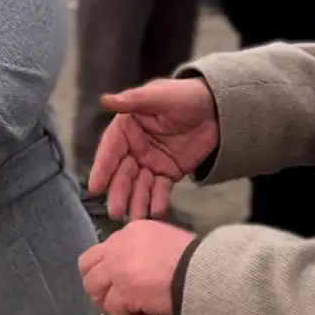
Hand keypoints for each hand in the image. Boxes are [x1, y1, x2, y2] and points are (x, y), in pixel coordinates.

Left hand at [79, 220, 196, 314]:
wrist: (206, 272)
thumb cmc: (197, 260)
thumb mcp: (167, 241)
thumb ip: (146, 250)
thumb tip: (139, 270)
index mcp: (132, 230)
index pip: (106, 248)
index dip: (112, 268)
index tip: (124, 282)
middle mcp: (119, 245)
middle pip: (88, 266)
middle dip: (98, 285)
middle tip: (114, 298)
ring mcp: (117, 267)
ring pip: (93, 288)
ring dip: (108, 303)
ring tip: (128, 312)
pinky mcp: (122, 290)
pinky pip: (112, 309)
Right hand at [89, 78, 220, 219]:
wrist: (219, 108)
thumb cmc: (185, 96)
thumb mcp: (159, 95)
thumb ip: (134, 100)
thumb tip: (105, 100)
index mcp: (127, 128)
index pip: (111, 150)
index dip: (102, 169)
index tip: (94, 188)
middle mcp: (135, 147)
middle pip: (123, 173)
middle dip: (119, 192)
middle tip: (115, 212)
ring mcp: (151, 161)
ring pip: (140, 184)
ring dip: (136, 201)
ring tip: (135, 218)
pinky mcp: (169, 172)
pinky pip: (161, 189)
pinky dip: (158, 200)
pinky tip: (156, 212)